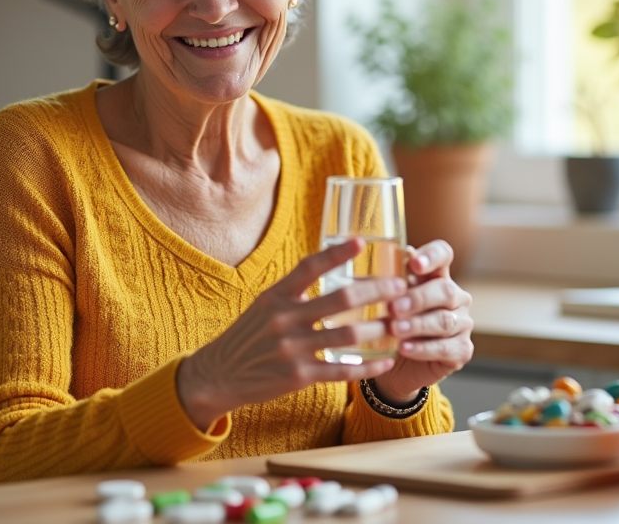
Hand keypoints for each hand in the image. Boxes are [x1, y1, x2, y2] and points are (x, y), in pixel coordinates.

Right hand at [176, 238, 408, 430]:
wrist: (217, 376)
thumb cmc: (248, 337)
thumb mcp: (263, 306)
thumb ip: (294, 291)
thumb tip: (327, 269)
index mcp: (275, 296)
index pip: (310, 267)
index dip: (337, 253)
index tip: (362, 242)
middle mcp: (284, 319)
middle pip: (341, 300)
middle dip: (377, 292)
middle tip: (400, 288)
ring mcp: (292, 349)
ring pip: (348, 335)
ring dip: (379, 328)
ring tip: (399, 323)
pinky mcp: (298, 377)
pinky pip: (342, 370)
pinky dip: (368, 366)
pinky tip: (385, 360)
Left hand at [371, 240, 473, 404]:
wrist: (392, 364)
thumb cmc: (388, 324)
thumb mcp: (382, 301)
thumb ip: (382, 281)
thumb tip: (369, 260)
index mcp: (436, 275)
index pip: (443, 254)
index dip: (432, 256)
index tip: (414, 264)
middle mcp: (455, 296)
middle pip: (445, 290)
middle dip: (418, 298)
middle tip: (393, 307)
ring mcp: (462, 323)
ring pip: (444, 320)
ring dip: (417, 325)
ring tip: (395, 330)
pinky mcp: (462, 349)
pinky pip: (446, 347)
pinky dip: (423, 348)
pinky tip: (404, 348)